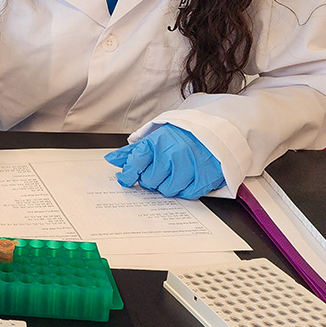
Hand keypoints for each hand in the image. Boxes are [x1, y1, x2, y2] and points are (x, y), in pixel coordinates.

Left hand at [104, 124, 225, 199]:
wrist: (213, 132)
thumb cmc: (181, 135)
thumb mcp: (155, 137)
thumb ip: (133, 151)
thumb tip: (112, 159)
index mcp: (158, 142)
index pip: (135, 162)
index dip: (128, 173)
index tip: (126, 178)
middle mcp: (173, 153)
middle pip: (149, 181)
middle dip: (150, 179)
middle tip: (156, 172)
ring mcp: (189, 166)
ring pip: (167, 190)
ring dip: (166, 186)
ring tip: (171, 174)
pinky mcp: (204, 177)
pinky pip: (187, 194)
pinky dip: (184, 189)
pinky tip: (185, 179)